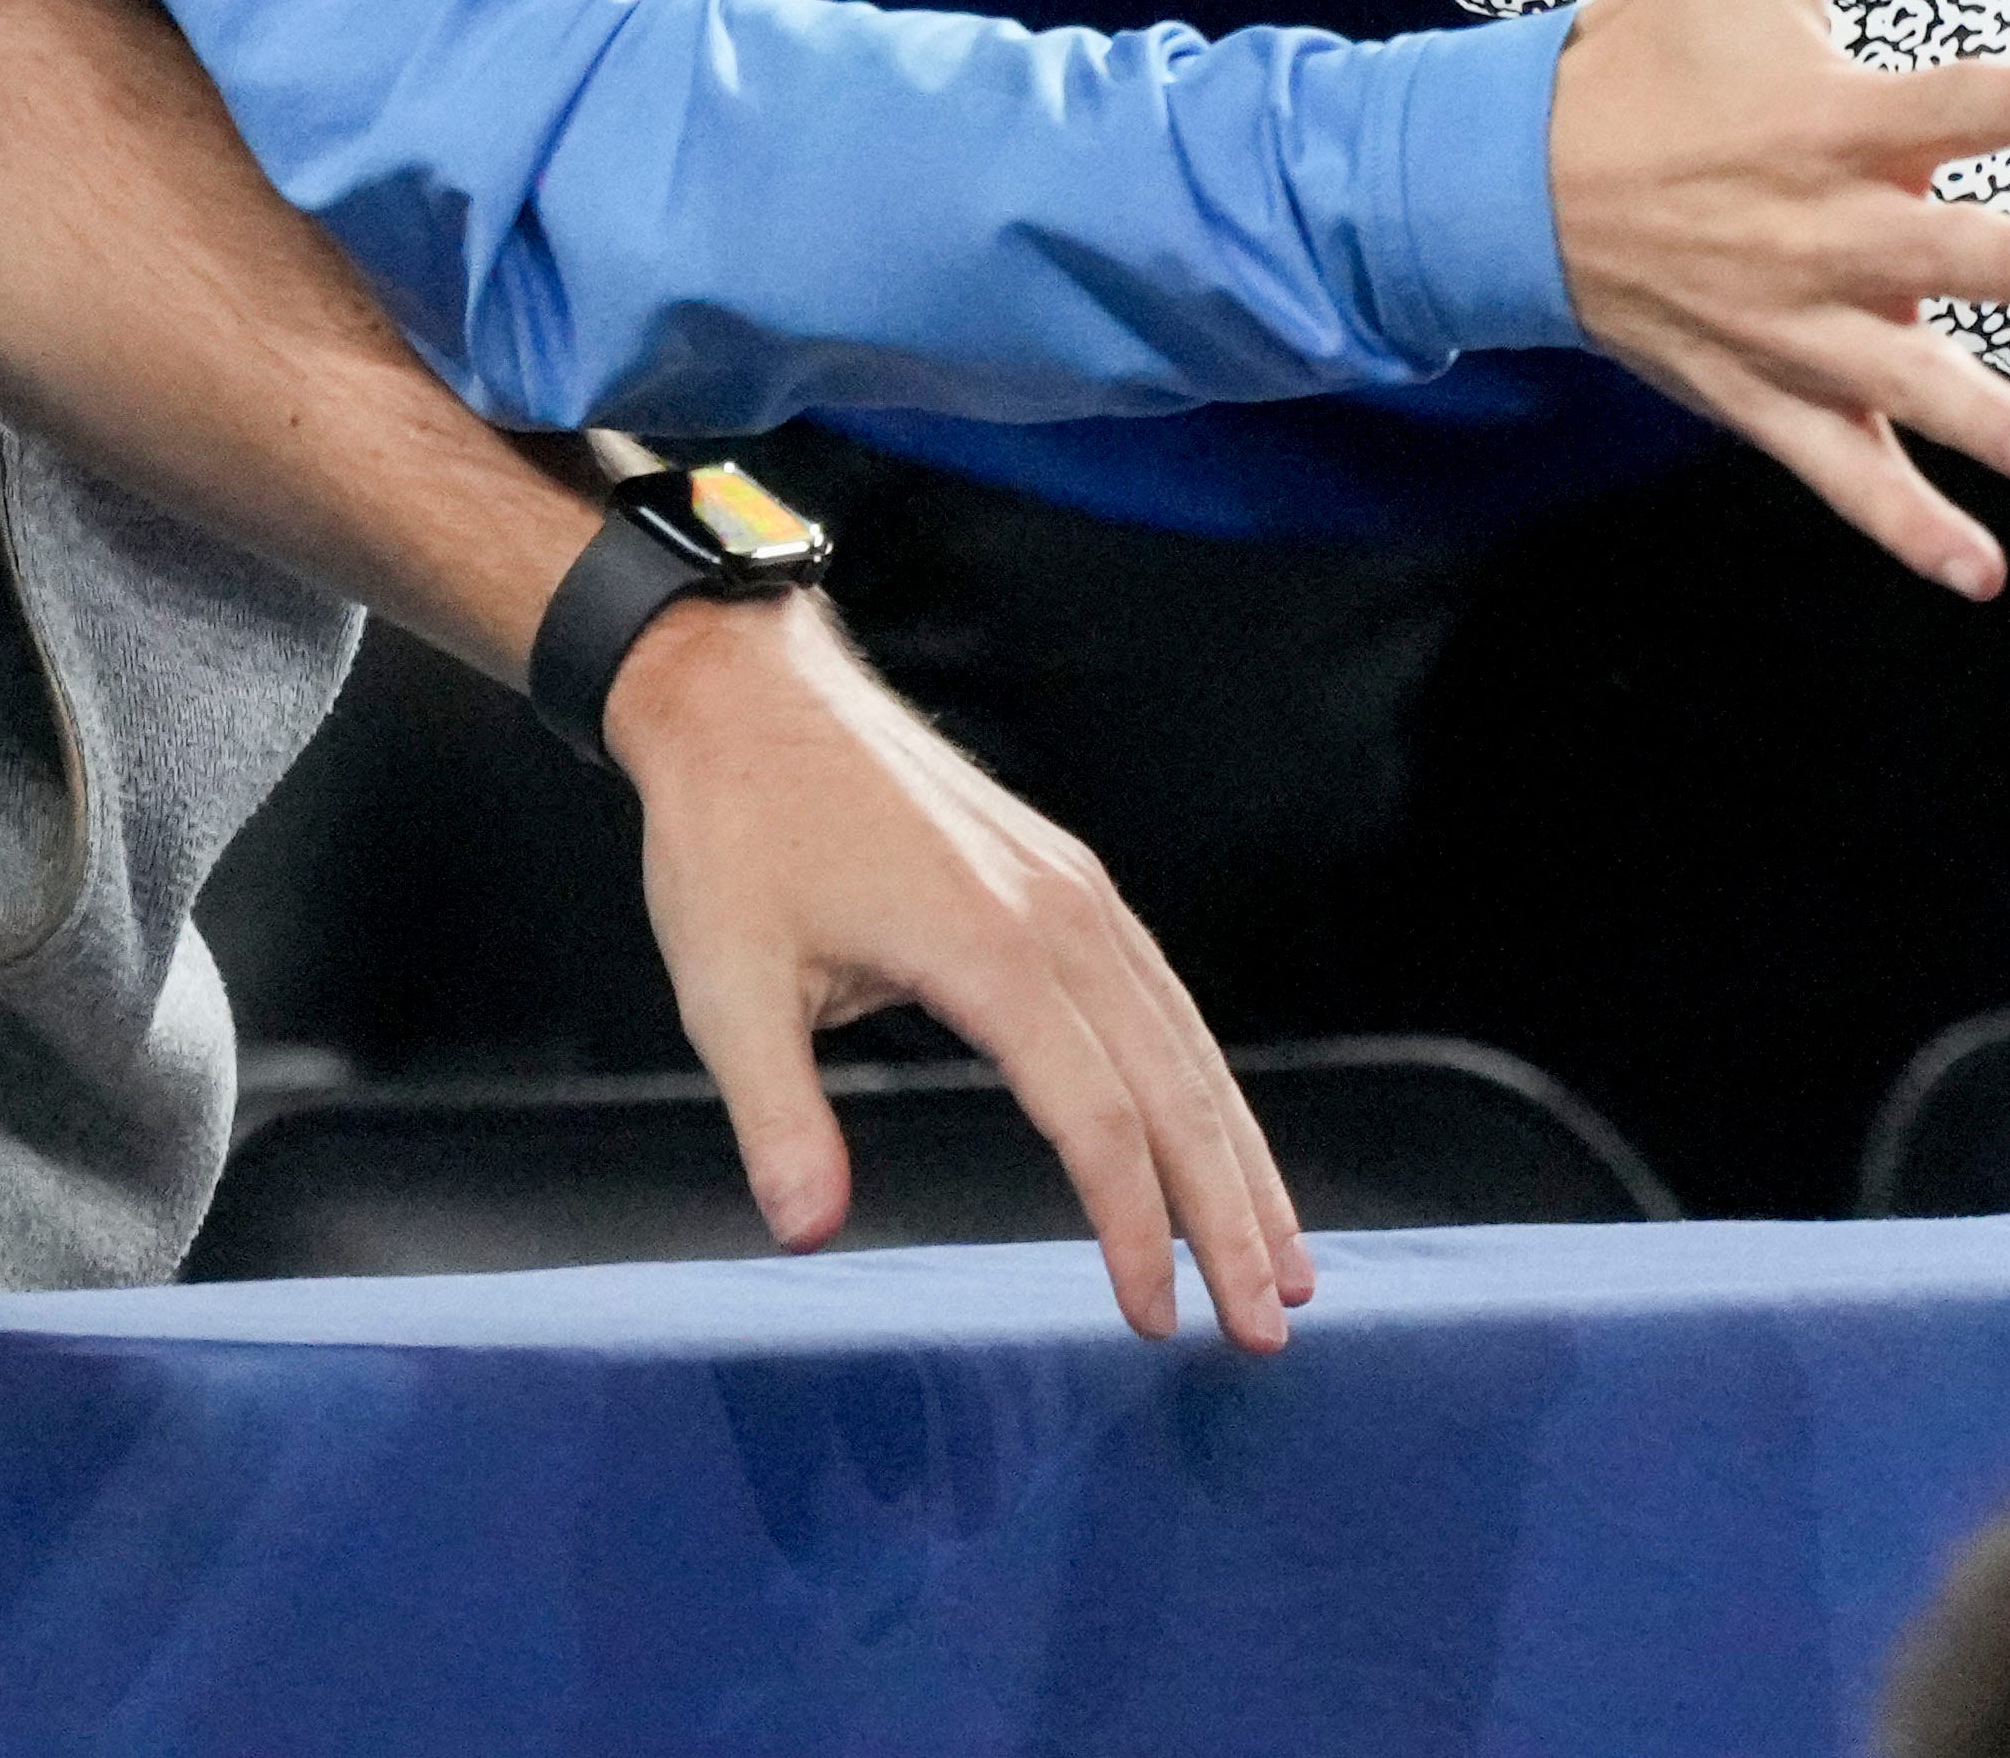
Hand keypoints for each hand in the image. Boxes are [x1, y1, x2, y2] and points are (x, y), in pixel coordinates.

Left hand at [603, 580, 1314, 1352]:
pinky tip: (1216, 1128)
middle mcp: (1058, 917)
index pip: (1097, 1118)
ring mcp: (1072, 891)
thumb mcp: (726, 983)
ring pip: (1187, 1039)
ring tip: (1283, 1250)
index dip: (1134, 1228)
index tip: (1156, 1318)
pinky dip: (1203, 1075)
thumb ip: (777, 1114)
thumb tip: (807, 1230)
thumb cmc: (734, 833)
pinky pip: (1160, 992)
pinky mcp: (1064, 877)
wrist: (746, 691)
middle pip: (1177, 1086)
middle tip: (1272, 1320)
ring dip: (1239, 1150)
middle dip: (1231, 1212)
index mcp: (989, 948)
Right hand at [1512, 0, 2009, 588]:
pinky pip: (1842, 473)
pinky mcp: (1764, 394)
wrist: (1513, 183)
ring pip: (1895, 382)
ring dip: (1975, 419)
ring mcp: (1788, 326)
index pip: (1938, 106)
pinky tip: (1978, 567)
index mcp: (1822, 121)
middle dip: (2007, 269)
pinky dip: (1906, 525)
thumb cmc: (1643, 59)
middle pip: (1927, 253)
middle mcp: (1813, 231)